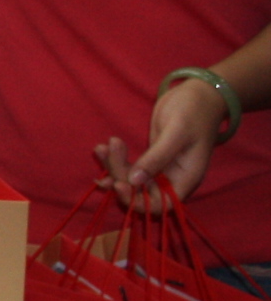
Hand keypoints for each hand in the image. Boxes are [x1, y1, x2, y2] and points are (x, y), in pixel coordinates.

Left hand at [102, 77, 233, 207]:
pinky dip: (115, 160)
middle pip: (139, 192)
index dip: (138, 202)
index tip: (119, 184)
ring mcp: (160, 169)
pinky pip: (129, 167)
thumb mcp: (176, 133)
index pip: (161, 205)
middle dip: (119, 176)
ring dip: (113, 166)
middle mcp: (172, 179)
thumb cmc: (194, 111)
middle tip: (107, 149)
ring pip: (130, 179)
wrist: (198, 94)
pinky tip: (102, 149)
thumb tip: (135, 181)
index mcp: (185, 179)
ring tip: (101, 147)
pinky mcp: (150, 158)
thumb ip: (157, 158)